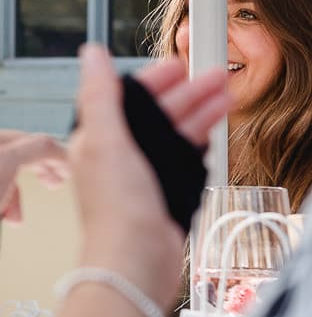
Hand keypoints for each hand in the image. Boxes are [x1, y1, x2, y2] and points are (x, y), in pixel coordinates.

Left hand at [71, 44, 228, 306]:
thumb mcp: (106, 140)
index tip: (177, 65)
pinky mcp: (161, 195)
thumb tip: (91, 56)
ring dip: (197, 114)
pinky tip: (209, 134)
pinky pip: (181, 161)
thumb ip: (99, 95)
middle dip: (185, 93)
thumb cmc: (115, 209)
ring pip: (171, 135)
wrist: (134, 260)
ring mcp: (140, 177)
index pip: (127, 99)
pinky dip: (196, 144)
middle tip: (215, 77)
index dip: (154, 80)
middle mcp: (117, 157)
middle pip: (155, 115)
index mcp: (97, 140)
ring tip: (224, 97)